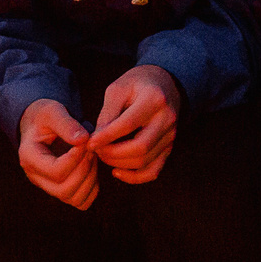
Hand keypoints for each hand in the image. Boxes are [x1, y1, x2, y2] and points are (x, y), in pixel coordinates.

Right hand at [16, 98, 97, 209]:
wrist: (40, 123)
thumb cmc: (45, 116)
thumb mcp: (52, 111)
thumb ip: (66, 124)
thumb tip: (83, 140)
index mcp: (29, 157)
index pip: (55, 171)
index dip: (76, 158)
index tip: (85, 140)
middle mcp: (35, 176)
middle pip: (64, 190)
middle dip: (85, 170)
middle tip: (92, 149)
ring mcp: (47, 186)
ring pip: (73, 199)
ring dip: (90, 179)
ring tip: (92, 157)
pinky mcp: (60, 189)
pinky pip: (80, 202)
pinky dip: (92, 188)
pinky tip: (92, 168)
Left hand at [88, 64, 181, 183]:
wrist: (163, 84)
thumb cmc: (136, 84)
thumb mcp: (117, 89)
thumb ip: (107, 114)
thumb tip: (96, 140)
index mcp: (154, 99)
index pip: (128, 124)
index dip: (106, 137)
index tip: (89, 142)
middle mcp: (167, 119)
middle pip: (140, 148)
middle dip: (112, 153)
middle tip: (95, 150)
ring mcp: (171, 135)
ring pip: (145, 162)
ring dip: (119, 164)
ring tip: (103, 155)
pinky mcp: (169, 147)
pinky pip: (153, 171)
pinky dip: (134, 177)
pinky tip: (117, 171)